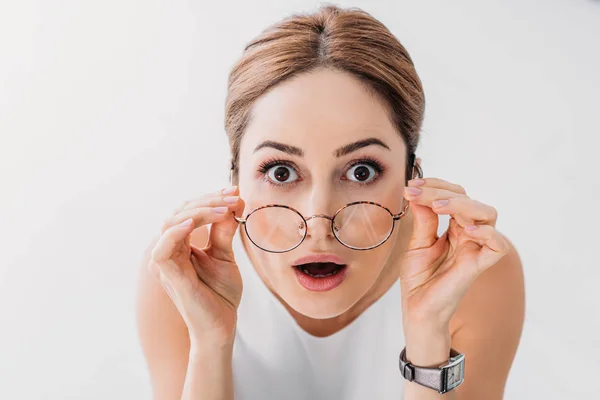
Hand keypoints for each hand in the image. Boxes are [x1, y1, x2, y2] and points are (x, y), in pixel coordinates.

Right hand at [148, 186, 244, 345]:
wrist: (221, 324)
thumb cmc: (220, 293)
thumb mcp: (225, 255)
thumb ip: (224, 230)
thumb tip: (235, 201)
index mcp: (181, 244)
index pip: (188, 211)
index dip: (209, 198)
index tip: (233, 192)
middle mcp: (169, 249)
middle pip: (180, 212)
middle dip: (208, 201)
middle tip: (233, 198)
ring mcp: (166, 262)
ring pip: (171, 223)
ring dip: (198, 211)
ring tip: (224, 209)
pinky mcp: (167, 274)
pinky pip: (163, 248)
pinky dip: (176, 232)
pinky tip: (194, 223)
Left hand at [399, 164, 509, 329]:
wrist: (417, 309)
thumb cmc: (419, 280)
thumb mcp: (416, 243)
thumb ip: (423, 220)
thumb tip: (419, 194)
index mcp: (454, 228)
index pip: (455, 195)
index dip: (436, 186)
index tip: (412, 186)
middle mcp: (468, 235)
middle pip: (469, 200)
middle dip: (441, 191)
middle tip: (416, 192)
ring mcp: (475, 248)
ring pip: (487, 214)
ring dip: (461, 204)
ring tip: (436, 206)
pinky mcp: (479, 265)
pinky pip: (498, 244)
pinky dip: (486, 232)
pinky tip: (464, 229)